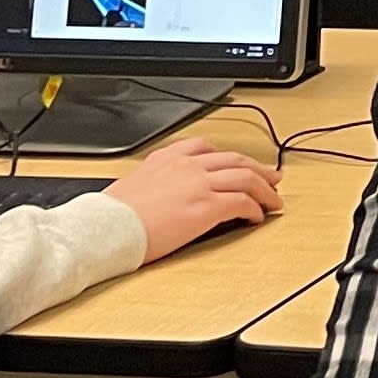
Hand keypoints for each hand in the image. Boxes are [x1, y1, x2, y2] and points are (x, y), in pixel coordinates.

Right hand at [104, 140, 280, 261]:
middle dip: (257, 168)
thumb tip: (162, 196)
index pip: (205, 147)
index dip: (228, 156)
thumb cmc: (110, 217)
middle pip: (234, 159)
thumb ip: (154, 182)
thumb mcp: (131, 185)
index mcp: (166, 158)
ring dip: (265, 189)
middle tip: (271, 177)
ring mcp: (198, 185)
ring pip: (245, 177)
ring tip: (273, 199)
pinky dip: (255, 208)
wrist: (104, 229)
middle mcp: (186, 166)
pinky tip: (257, 217)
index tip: (237, 164)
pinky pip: (242, 203)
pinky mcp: (206, 207)